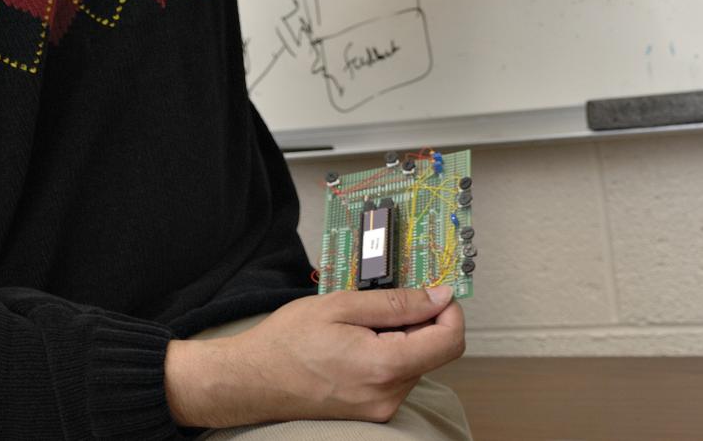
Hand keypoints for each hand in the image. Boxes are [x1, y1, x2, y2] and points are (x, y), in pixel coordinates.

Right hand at [165, 285, 464, 427]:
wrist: (252, 381)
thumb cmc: (288, 341)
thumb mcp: (342, 305)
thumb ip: (397, 302)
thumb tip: (439, 296)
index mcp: (384, 367)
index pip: (449, 340)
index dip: (449, 309)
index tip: (434, 290)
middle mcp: (388, 395)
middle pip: (433, 350)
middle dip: (417, 321)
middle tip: (377, 304)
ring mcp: (380, 408)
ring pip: (415, 361)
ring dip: (398, 337)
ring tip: (357, 327)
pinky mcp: (372, 412)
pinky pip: (396, 375)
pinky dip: (386, 353)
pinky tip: (354, 344)